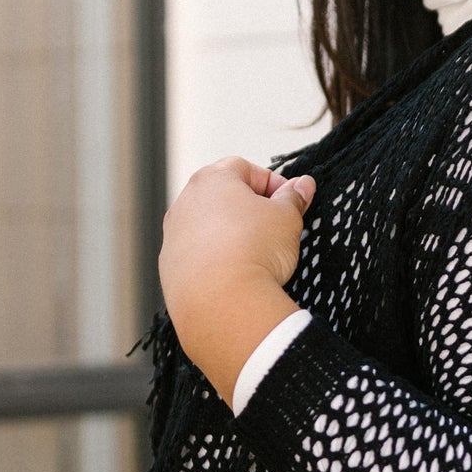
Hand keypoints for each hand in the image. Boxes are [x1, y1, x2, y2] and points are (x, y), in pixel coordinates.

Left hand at [158, 157, 315, 406]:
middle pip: (222, 197)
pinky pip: (197, 256)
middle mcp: (185, 203)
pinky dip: (215, 260)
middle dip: (249, 209)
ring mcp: (173, 235)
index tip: (289, 202)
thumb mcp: (287, 218)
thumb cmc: (252, 254)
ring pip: (207, 227)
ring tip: (255, 255)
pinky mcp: (170, 267)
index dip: (272, 183)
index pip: (245, 169)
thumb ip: (293, 198)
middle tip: (274, 229)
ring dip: (230, 235)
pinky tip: (236, 275)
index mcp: (212, 180)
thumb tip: (301, 186)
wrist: (224, 303)